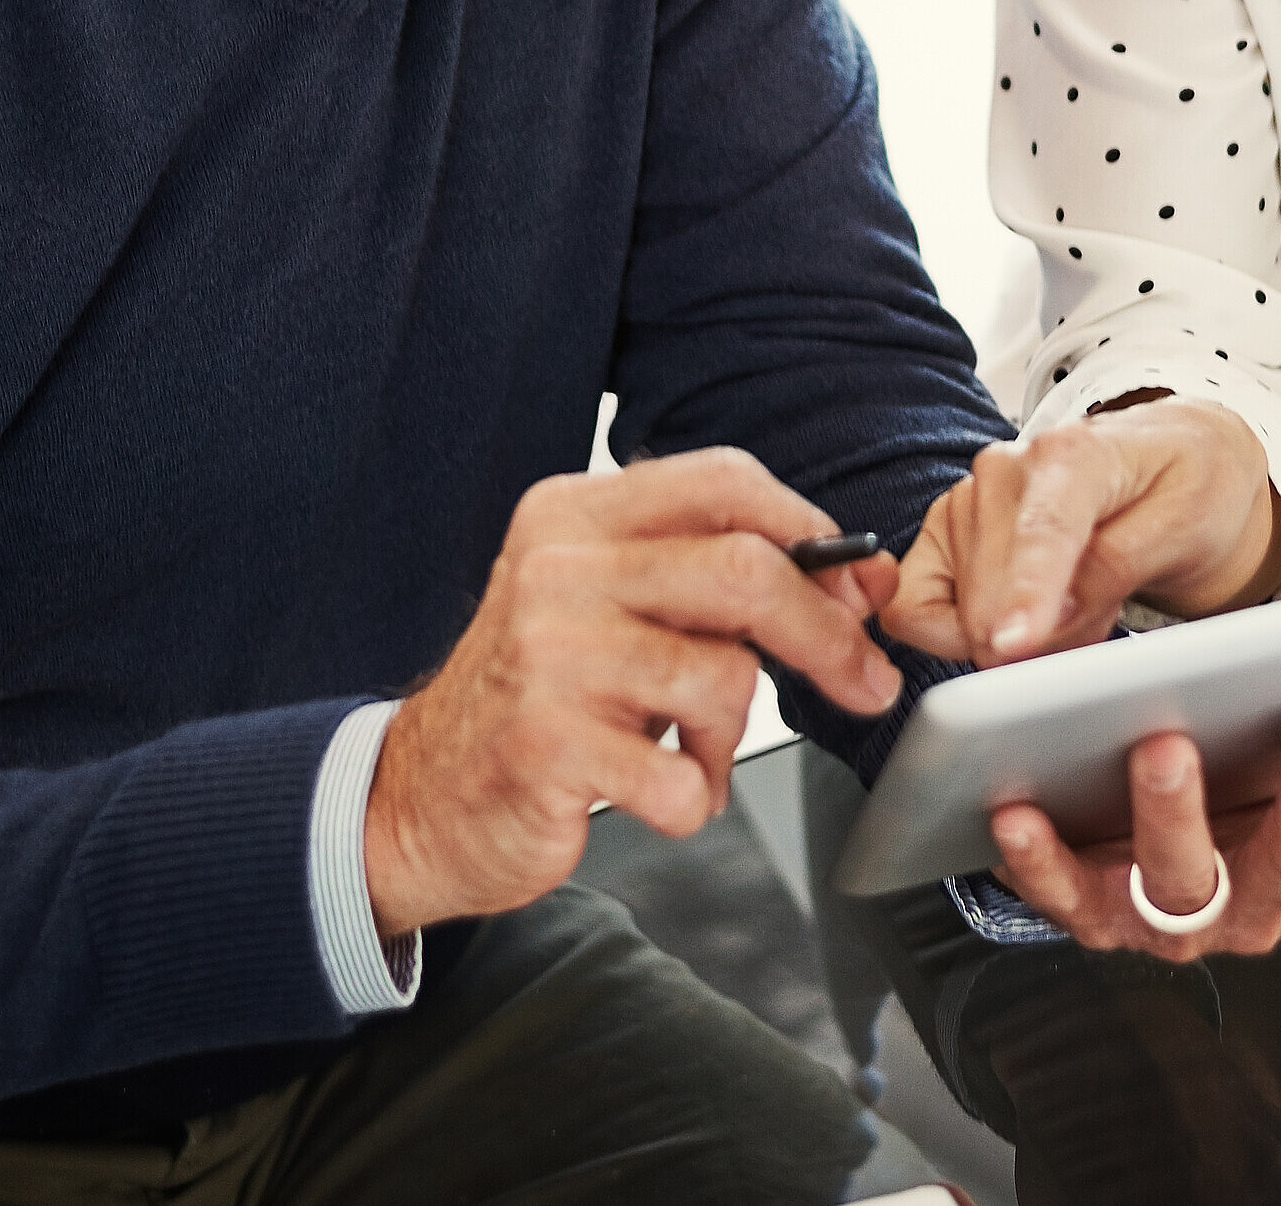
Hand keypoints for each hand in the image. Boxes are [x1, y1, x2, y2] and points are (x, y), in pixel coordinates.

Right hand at [363, 447, 903, 936]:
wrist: (417, 797)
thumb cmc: (541, 694)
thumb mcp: (613, 604)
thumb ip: (719, 577)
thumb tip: (858, 577)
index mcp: (578, 515)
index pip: (725, 481)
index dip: (809, 527)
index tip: (856, 582)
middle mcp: (558, 569)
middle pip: (745, 573)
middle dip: (825, 634)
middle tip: (863, 679)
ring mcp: (548, 656)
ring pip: (724, 679)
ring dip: (733, 735)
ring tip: (690, 751)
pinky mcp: (547, 747)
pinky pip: (682, 778)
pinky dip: (693, 799)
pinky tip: (655, 793)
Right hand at [883, 397, 1280, 665]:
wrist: (1171, 458)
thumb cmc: (1183, 486)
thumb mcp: (1184, 523)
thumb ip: (1118, 565)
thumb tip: (1054, 614)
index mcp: (1072, 454)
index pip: (1044, 532)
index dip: (1026, 593)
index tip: (1013, 644)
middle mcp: (1006, 469)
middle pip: (993, 599)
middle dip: (1045, 640)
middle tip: (1102, 614)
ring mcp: (968, 499)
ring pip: (963, 617)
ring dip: (1023, 636)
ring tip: (1077, 598)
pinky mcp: (945, 532)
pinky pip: (915, 608)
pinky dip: (958, 634)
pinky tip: (1016, 613)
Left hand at [985, 674, 1280, 957]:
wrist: (1129, 848)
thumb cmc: (1230, 790)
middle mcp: (1254, 910)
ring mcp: (1174, 923)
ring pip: (1182, 877)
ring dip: (1173, 811)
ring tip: (1164, 746)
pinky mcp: (1095, 917)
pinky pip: (1065, 894)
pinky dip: (1041, 858)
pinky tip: (1021, 809)